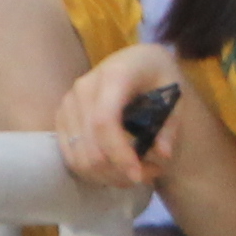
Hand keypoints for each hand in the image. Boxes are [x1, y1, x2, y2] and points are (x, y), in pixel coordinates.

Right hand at [56, 43, 185, 191]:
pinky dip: (93, 172)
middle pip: (90, 146)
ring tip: (135, 174)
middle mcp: (83, 88)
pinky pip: (70, 156)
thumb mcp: (173, 92)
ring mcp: (68, 103)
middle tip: (148, 175)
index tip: (137, 175)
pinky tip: (116, 171)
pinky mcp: (61, 117)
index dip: (118, 154)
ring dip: (107, 176)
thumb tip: (162, 155)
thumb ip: (169, 125)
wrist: (135, 59)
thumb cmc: (156, 74)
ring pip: (78, 157)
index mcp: (113, 76)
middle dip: (118, 172)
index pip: (105, 122)